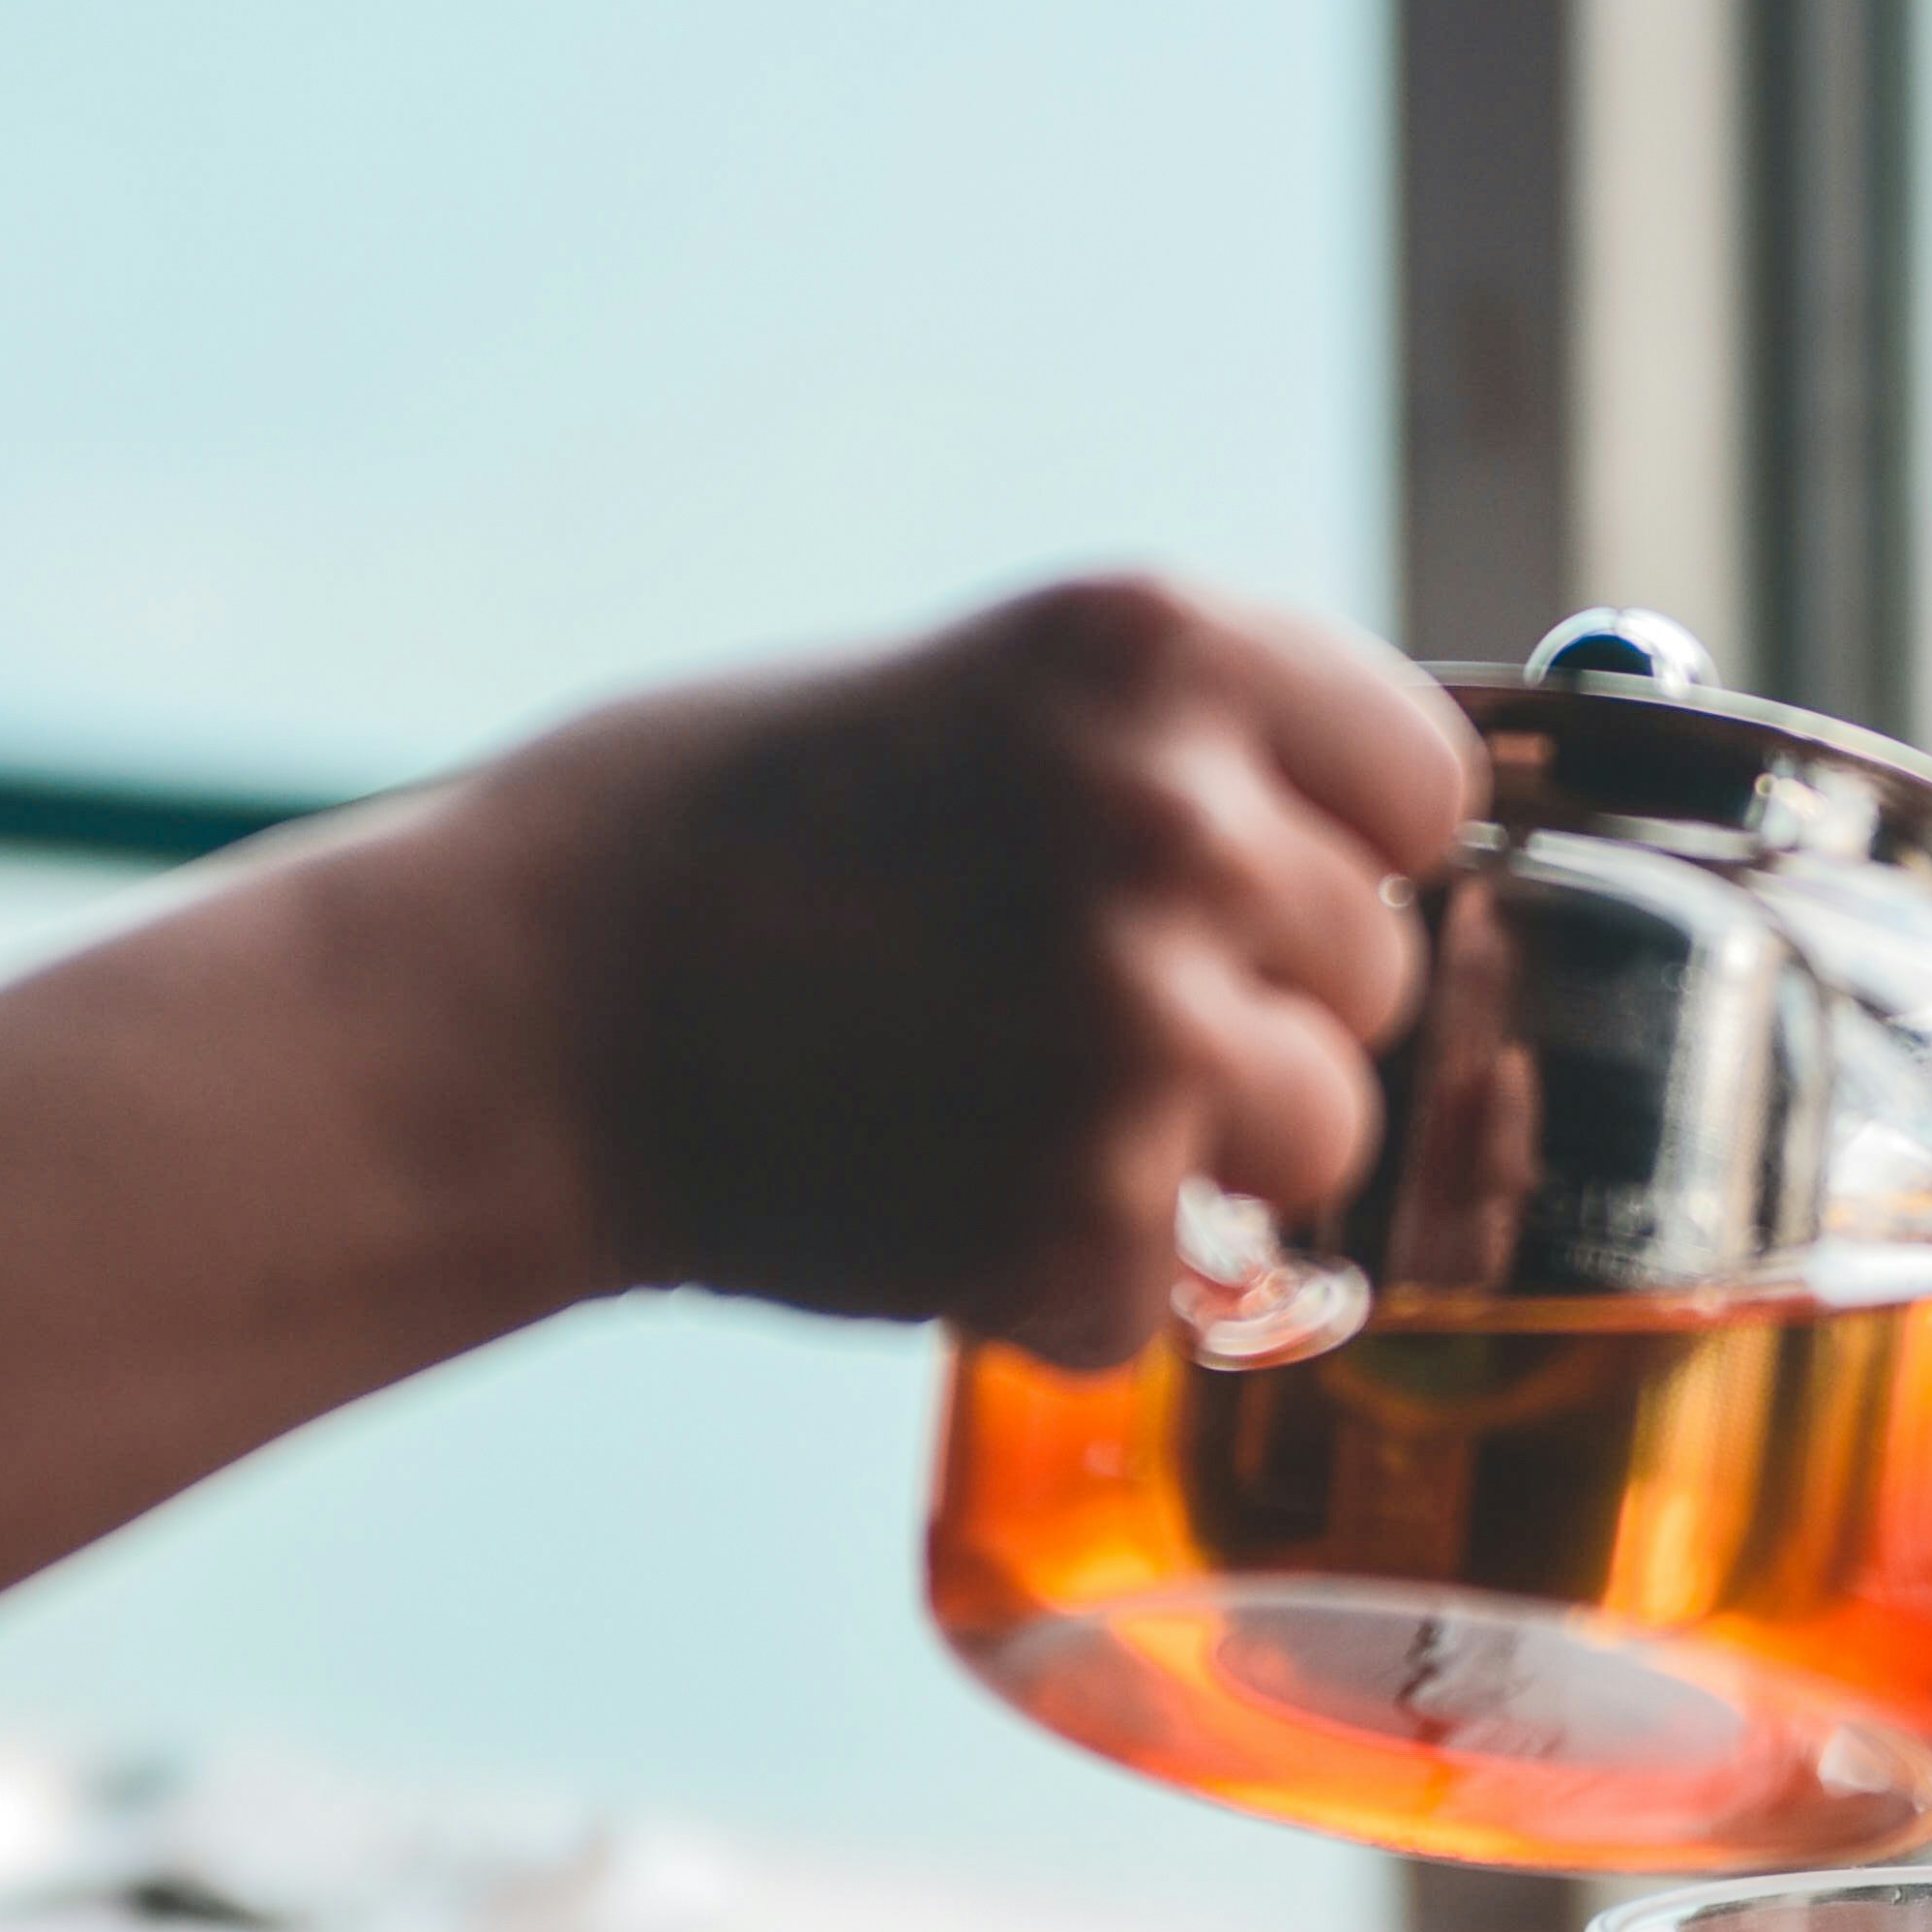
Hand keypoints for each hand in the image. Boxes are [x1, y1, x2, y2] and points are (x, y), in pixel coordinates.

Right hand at [474, 576, 1482, 1357]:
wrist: (509, 1014)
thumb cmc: (721, 841)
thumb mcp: (987, 694)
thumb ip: (1187, 751)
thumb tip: (1381, 851)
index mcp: (1164, 644)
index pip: (1422, 784)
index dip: (1335, 850)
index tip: (1228, 886)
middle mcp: (1178, 815)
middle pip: (1375, 967)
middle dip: (1254, 1007)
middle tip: (1053, 1009)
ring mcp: (1142, 1021)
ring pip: (1321, 1134)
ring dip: (1200, 1159)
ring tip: (1005, 1110)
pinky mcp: (1087, 1210)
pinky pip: (1185, 1288)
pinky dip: (1077, 1287)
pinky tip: (937, 1206)